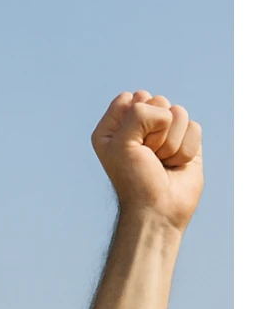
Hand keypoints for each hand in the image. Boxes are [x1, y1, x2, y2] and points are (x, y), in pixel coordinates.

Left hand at [91, 90, 202, 233]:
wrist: (158, 210)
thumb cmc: (135, 180)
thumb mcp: (121, 144)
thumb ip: (137, 113)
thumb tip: (168, 112)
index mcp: (115, 125)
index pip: (131, 98)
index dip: (136, 119)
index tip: (131, 147)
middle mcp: (140, 126)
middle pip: (158, 101)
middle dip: (156, 132)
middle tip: (148, 156)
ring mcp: (165, 132)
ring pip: (179, 113)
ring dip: (171, 143)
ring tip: (162, 162)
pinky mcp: (186, 141)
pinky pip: (194, 127)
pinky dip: (186, 149)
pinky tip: (176, 165)